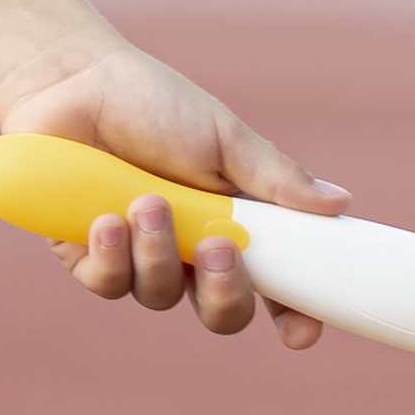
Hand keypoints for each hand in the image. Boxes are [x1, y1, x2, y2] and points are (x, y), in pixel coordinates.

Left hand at [0, 48, 343, 348]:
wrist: (74, 81)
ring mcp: (138, 257)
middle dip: (224, 293)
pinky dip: (111, 256)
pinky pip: (106, 283)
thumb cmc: (154, 104)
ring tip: (145, 201)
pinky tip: (106, 219)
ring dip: (159, 253)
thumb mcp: (224, 138)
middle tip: (217, 246)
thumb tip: (339, 204)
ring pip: (160, 296)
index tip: (299, 332)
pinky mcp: (87, 254)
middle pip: (220, 311)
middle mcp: (189, 251)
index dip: (291, 316)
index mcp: (234, 226)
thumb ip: (275, 178)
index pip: (274, 287)